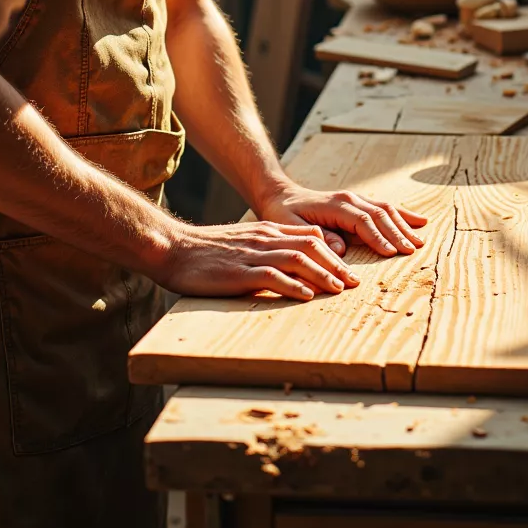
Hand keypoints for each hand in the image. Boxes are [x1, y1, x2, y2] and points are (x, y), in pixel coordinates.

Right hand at [155, 220, 360, 301]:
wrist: (173, 247)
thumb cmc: (206, 251)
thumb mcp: (243, 244)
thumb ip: (267, 250)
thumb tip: (292, 267)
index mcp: (267, 231)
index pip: (310, 237)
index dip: (333, 253)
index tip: (348, 270)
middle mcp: (264, 238)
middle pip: (311, 247)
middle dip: (336, 264)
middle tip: (354, 283)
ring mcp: (252, 254)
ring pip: (297, 259)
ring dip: (322, 274)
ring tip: (339, 289)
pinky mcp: (239, 271)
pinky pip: (271, 276)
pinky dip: (293, 285)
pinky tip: (307, 296)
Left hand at [255, 180, 425, 260]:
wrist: (281, 195)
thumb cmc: (284, 214)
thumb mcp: (291, 226)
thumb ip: (317, 237)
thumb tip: (341, 249)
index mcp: (335, 205)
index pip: (362, 221)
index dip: (378, 237)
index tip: (391, 253)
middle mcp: (349, 199)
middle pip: (379, 215)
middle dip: (397, 233)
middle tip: (412, 250)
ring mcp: (356, 198)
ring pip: (386, 210)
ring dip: (403, 225)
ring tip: (419, 242)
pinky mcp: (359, 202)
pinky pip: (384, 207)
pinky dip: (403, 215)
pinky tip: (419, 222)